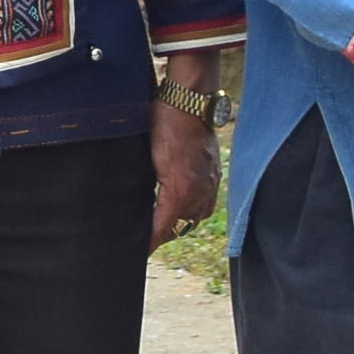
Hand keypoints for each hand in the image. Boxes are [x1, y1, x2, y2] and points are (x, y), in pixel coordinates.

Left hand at [148, 93, 220, 242]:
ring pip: (195, 217)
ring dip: (180, 223)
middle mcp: (198, 192)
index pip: (163, 229)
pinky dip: (194, 210)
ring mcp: (210, 183)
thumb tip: (141, 205)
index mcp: (179, 191)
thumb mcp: (148, 157)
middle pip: (181, 227)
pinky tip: (183, 207)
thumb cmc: (163, 123)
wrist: (190, 101)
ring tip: (162, 226)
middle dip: (164, 234)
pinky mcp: (215, 174)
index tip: (138, 251)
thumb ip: (149, 186)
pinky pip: (207, 203)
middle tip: (145, 238)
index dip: (149, 242)